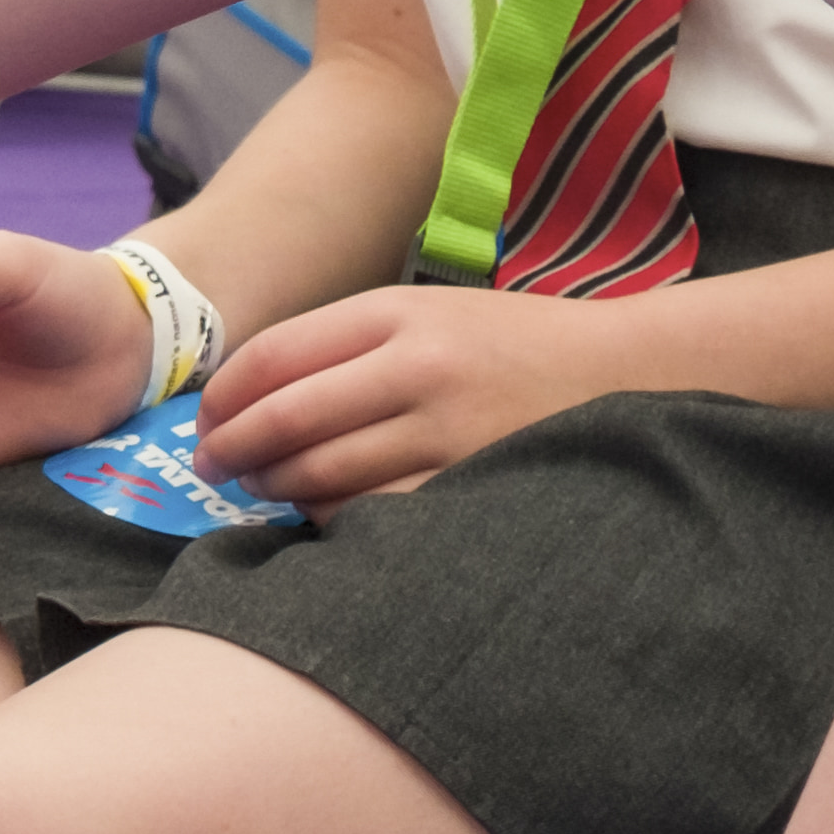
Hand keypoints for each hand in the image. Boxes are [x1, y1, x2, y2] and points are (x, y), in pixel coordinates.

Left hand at [198, 280, 675, 507]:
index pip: (276, 355)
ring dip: (277, 489)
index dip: (226, 396)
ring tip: (263, 491)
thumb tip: (252, 397)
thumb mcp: (430, 314)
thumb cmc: (512, 346)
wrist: (628, 371)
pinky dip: (335, 521)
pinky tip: (324, 518)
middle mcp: (419, 367)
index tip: (205, 421)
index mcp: (398, 313)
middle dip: (234, 450)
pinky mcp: (471, 485)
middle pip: (287, 419)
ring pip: (324, 474)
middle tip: (214, 468)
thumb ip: (348, 345)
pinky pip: (376, 515)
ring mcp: (448, 431)